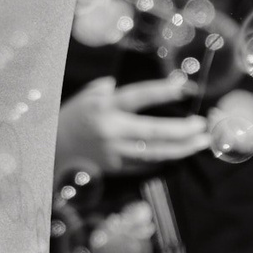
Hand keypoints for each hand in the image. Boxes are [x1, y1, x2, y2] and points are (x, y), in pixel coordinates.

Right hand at [57, 75, 210, 176]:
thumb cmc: (71, 119)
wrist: (50, 152)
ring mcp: (115, 151)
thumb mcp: (85, 97)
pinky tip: (180, 155)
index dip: (162, 91)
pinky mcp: (116, 168)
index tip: (183, 87)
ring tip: (201, 142)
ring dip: (182, 148)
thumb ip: (105, 88)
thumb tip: (118, 83)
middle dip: (182, 129)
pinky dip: (165, 160)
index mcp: (104, 107)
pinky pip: (146, 165)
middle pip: (154, 131)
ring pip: (155, 152)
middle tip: (202, 125)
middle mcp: (111, 130)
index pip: (138, 96)